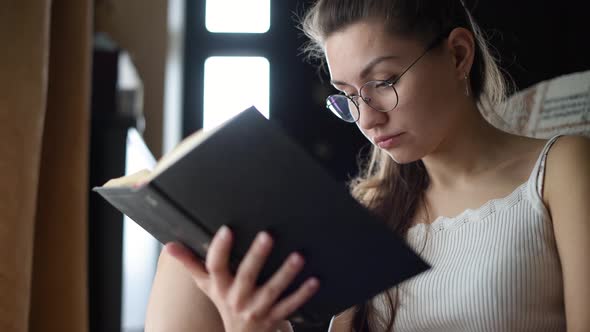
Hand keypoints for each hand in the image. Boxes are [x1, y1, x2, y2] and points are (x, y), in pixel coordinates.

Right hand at [165, 226, 319, 331]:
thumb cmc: (225, 303)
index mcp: (220, 287)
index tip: (227, 229)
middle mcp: (236, 299)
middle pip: (246, 276)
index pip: (215, 267)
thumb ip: (191, 264)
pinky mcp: (274, 318)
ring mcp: (257, 310)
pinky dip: (303, 294)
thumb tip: (169, 245)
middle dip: (256, 256)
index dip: (220, 249)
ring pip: (272, 291)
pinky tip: (314, 280)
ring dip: (286, 273)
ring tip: (298, 256)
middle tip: (267, 236)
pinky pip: (290, 306)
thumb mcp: (207, 285)